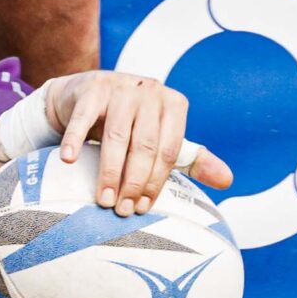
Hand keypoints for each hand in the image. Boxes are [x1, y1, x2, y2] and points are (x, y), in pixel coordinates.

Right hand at [42, 72, 233, 213]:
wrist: (90, 91)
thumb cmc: (131, 121)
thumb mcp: (161, 136)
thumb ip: (190, 158)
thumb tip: (227, 181)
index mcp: (174, 105)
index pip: (168, 151)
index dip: (156, 182)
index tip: (142, 207)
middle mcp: (151, 92)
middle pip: (144, 146)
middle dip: (134, 182)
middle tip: (121, 209)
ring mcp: (120, 88)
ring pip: (116, 136)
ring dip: (109, 172)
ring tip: (102, 199)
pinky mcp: (91, 88)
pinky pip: (83, 118)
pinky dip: (74, 140)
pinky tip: (68, 160)